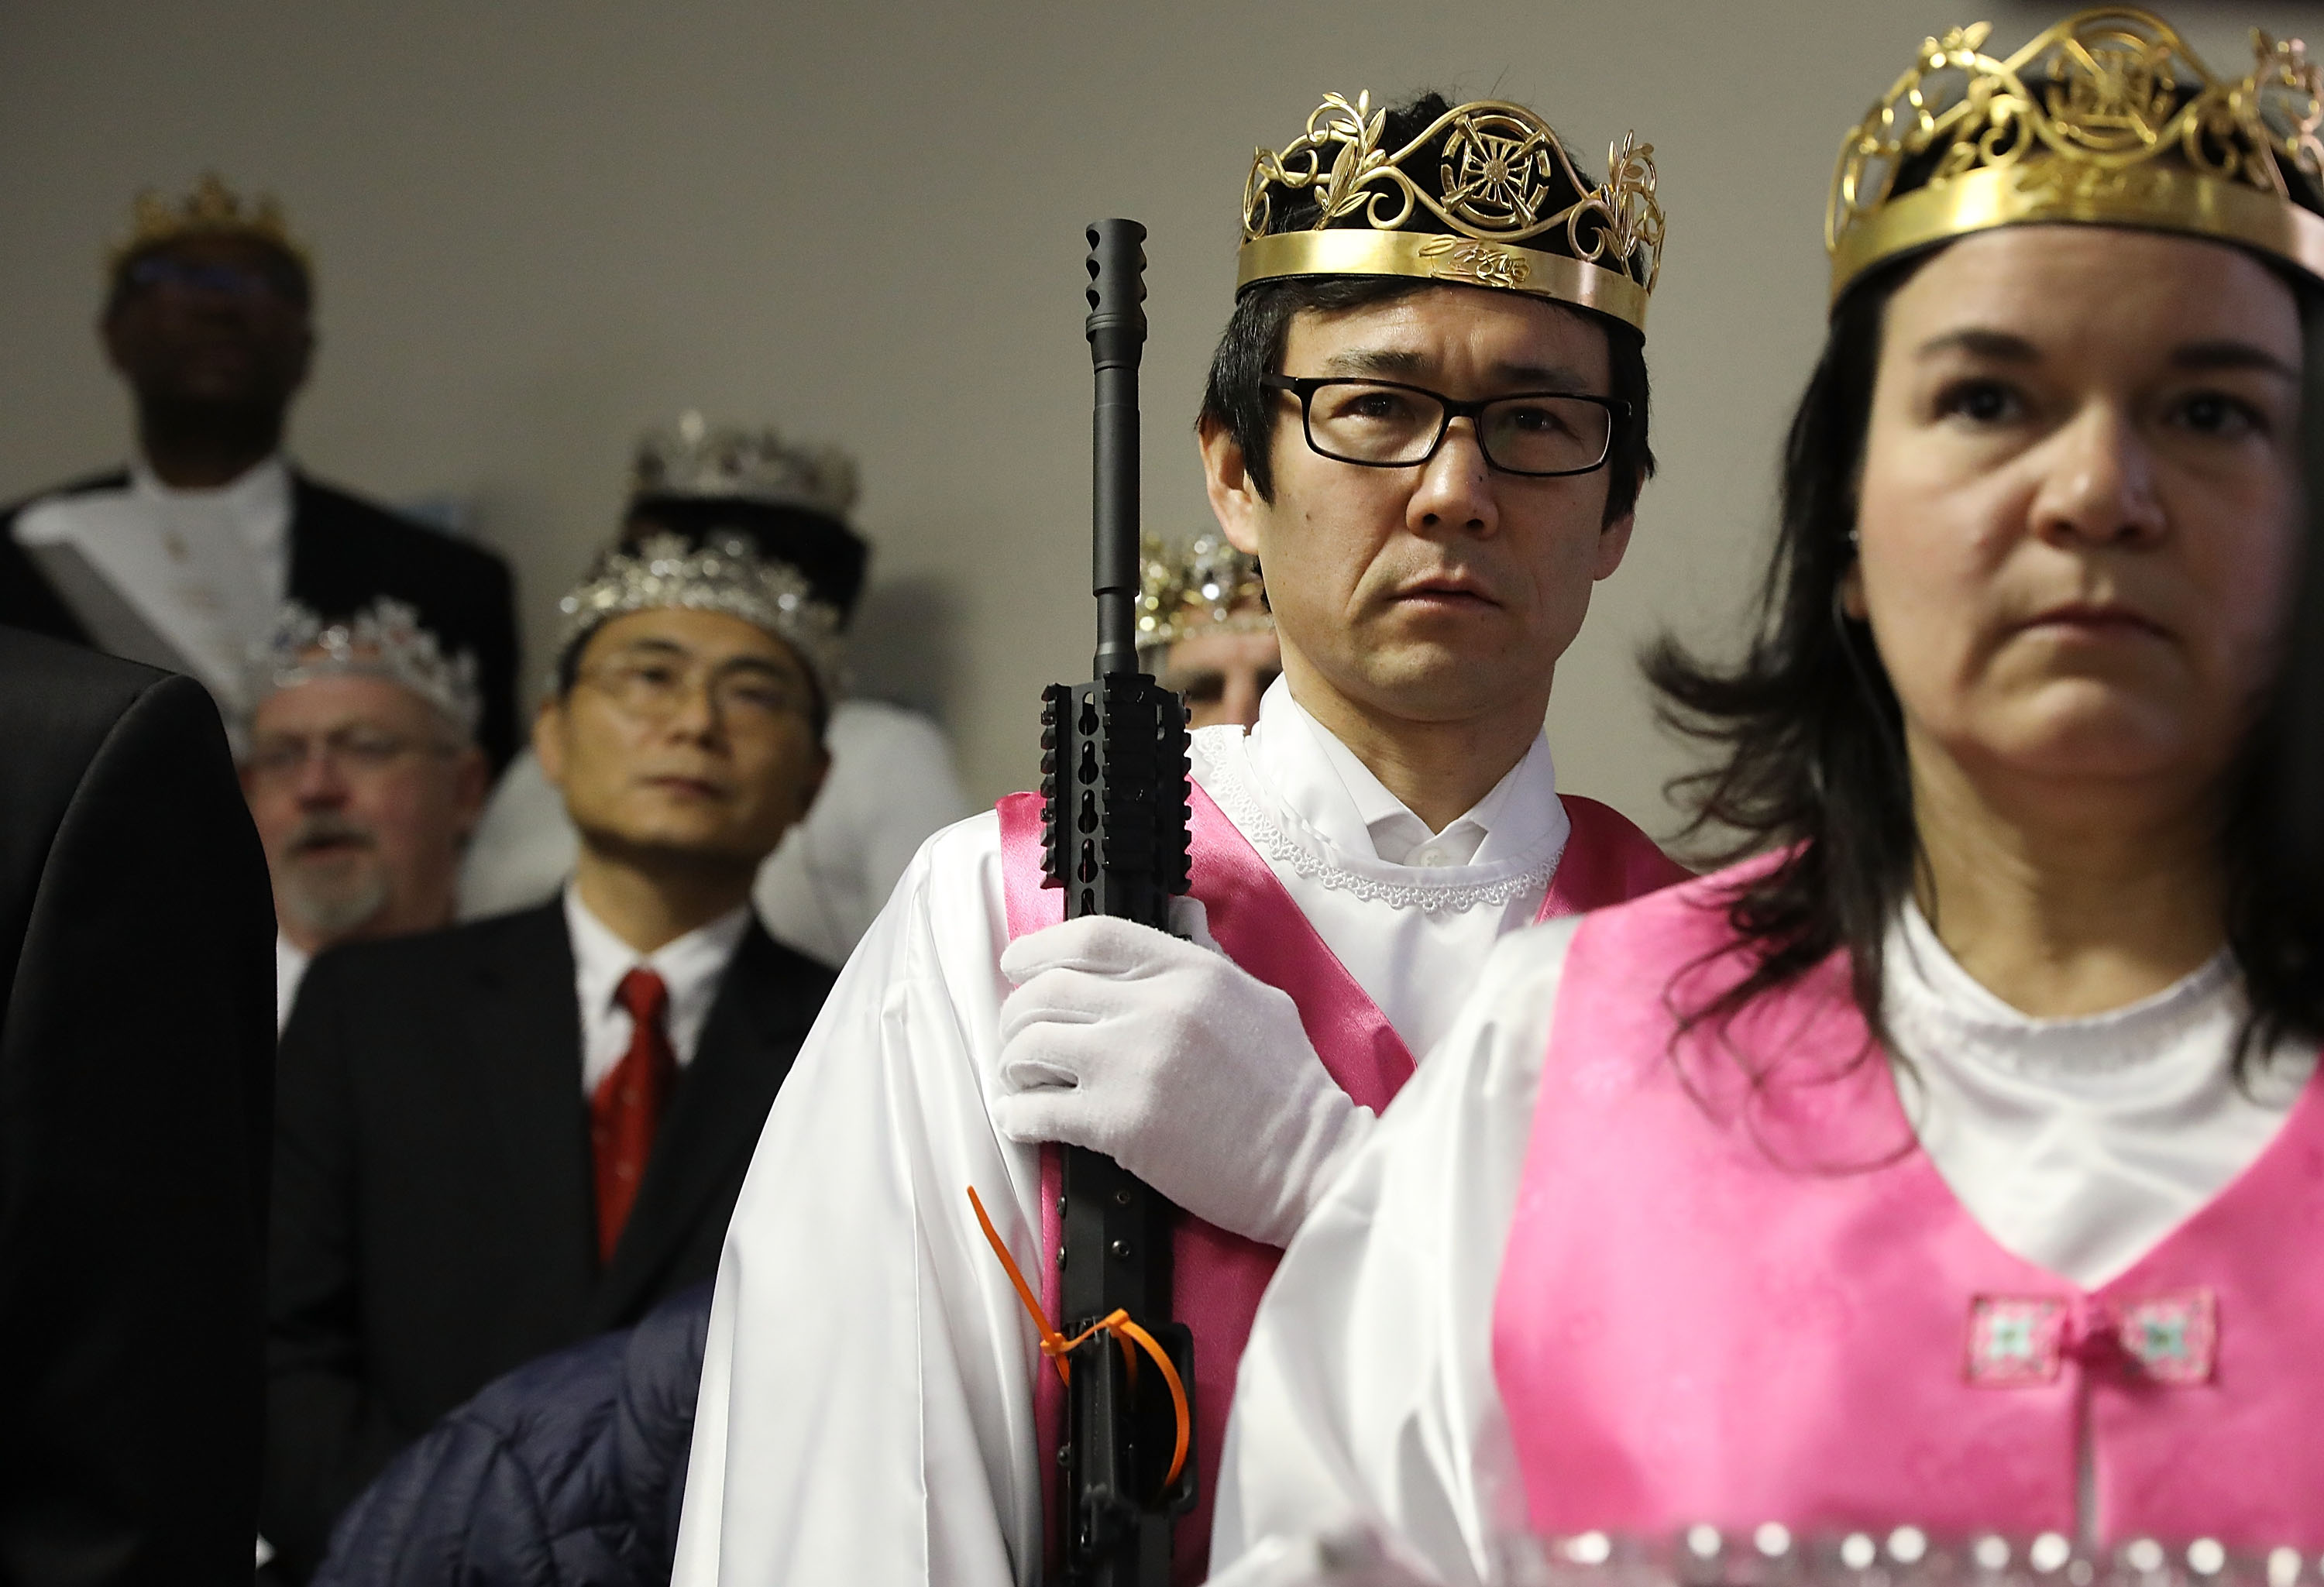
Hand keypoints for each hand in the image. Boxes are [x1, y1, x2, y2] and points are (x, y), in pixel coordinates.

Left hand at [992, 914, 1373, 1246]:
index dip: (1041, 946)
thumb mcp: (1257, 996)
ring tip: (1021, 1078)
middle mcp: (1155, 1008)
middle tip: (1017, 1033)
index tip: (1019, 963)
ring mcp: (1134, 1065)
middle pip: (1047, 990)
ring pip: (1032, 1044)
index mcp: (1189, 971)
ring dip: (1013, 1063)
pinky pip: (1038, 1111)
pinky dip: (1017, 1116)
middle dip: (1017, 1013)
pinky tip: (1021, 1120)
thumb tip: (1178, 913)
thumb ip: (1206, 954)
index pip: (1092, 936)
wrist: (1311, 1161)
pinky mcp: (1120, 1124)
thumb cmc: (1289, 1087)